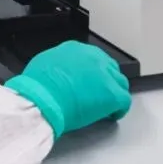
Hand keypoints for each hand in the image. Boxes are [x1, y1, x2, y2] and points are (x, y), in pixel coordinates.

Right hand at [4, 41, 130, 138]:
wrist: (42, 99)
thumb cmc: (37, 86)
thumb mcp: (43, 63)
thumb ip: (58, 64)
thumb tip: (59, 72)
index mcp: (75, 49)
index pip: (92, 57)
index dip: (92, 71)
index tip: (89, 80)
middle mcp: (93, 58)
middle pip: (109, 67)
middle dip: (106, 80)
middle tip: (100, 92)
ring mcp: (105, 75)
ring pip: (120, 82)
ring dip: (114, 92)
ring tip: (107, 104)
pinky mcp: (112, 94)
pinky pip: (125, 101)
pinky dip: (119, 109)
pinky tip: (112, 114)